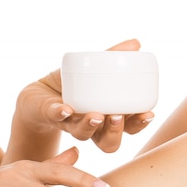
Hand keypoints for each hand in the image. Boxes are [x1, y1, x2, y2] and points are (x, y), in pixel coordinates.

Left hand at [15, 39, 154, 152]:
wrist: (37, 95)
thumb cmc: (72, 86)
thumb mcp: (93, 69)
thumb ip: (113, 56)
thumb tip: (136, 44)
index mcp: (107, 118)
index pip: (129, 128)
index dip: (140, 124)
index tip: (148, 113)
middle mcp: (91, 128)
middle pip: (109, 142)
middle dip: (115, 132)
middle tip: (118, 116)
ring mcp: (70, 124)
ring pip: (83, 135)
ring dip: (90, 126)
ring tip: (96, 115)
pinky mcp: (51, 115)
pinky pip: (57, 117)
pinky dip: (61, 113)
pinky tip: (66, 109)